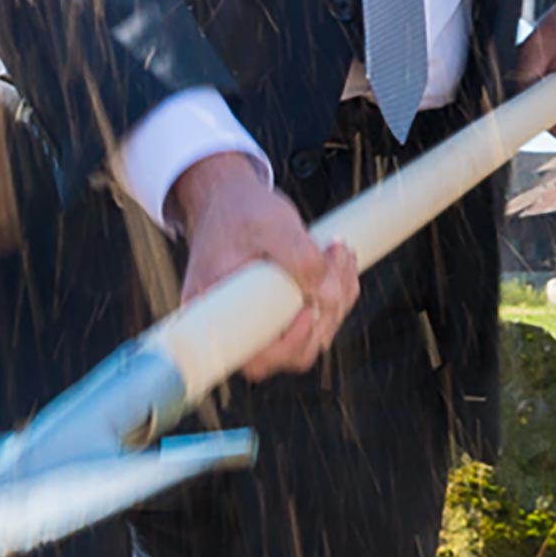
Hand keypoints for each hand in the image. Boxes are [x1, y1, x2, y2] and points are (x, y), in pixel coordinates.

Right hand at [168, 151, 356, 380]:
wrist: (229, 198)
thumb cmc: (240, 210)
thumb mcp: (270, 223)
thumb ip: (300, 257)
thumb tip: (327, 296)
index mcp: (215, 314)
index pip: (256, 358)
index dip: (291, 345)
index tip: (309, 310)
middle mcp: (234, 328)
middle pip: (292, 351)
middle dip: (327, 311)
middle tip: (337, 259)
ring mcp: (259, 324)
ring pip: (310, 337)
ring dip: (337, 300)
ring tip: (339, 254)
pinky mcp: (278, 314)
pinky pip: (314, 321)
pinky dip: (336, 296)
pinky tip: (339, 264)